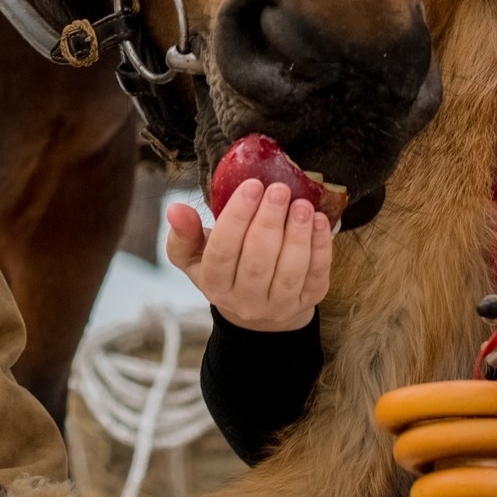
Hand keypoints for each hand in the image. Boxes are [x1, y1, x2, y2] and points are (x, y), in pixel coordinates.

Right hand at [163, 179, 330, 332]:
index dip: (237, 217)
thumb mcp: (196, 255)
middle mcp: (244, 300)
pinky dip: (320, 248)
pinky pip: (316, 275)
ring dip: (297, 234)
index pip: (222, 251)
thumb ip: (184, 233)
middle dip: (269, 221)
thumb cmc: (225, 269)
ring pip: (289, 270)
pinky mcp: (306, 302)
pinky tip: (320, 221)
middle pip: (257, 260)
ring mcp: (278, 305)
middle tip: (278, 189)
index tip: (251, 186)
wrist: (258, 310)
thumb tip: (175, 208)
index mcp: (213, 284)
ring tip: (302, 204)